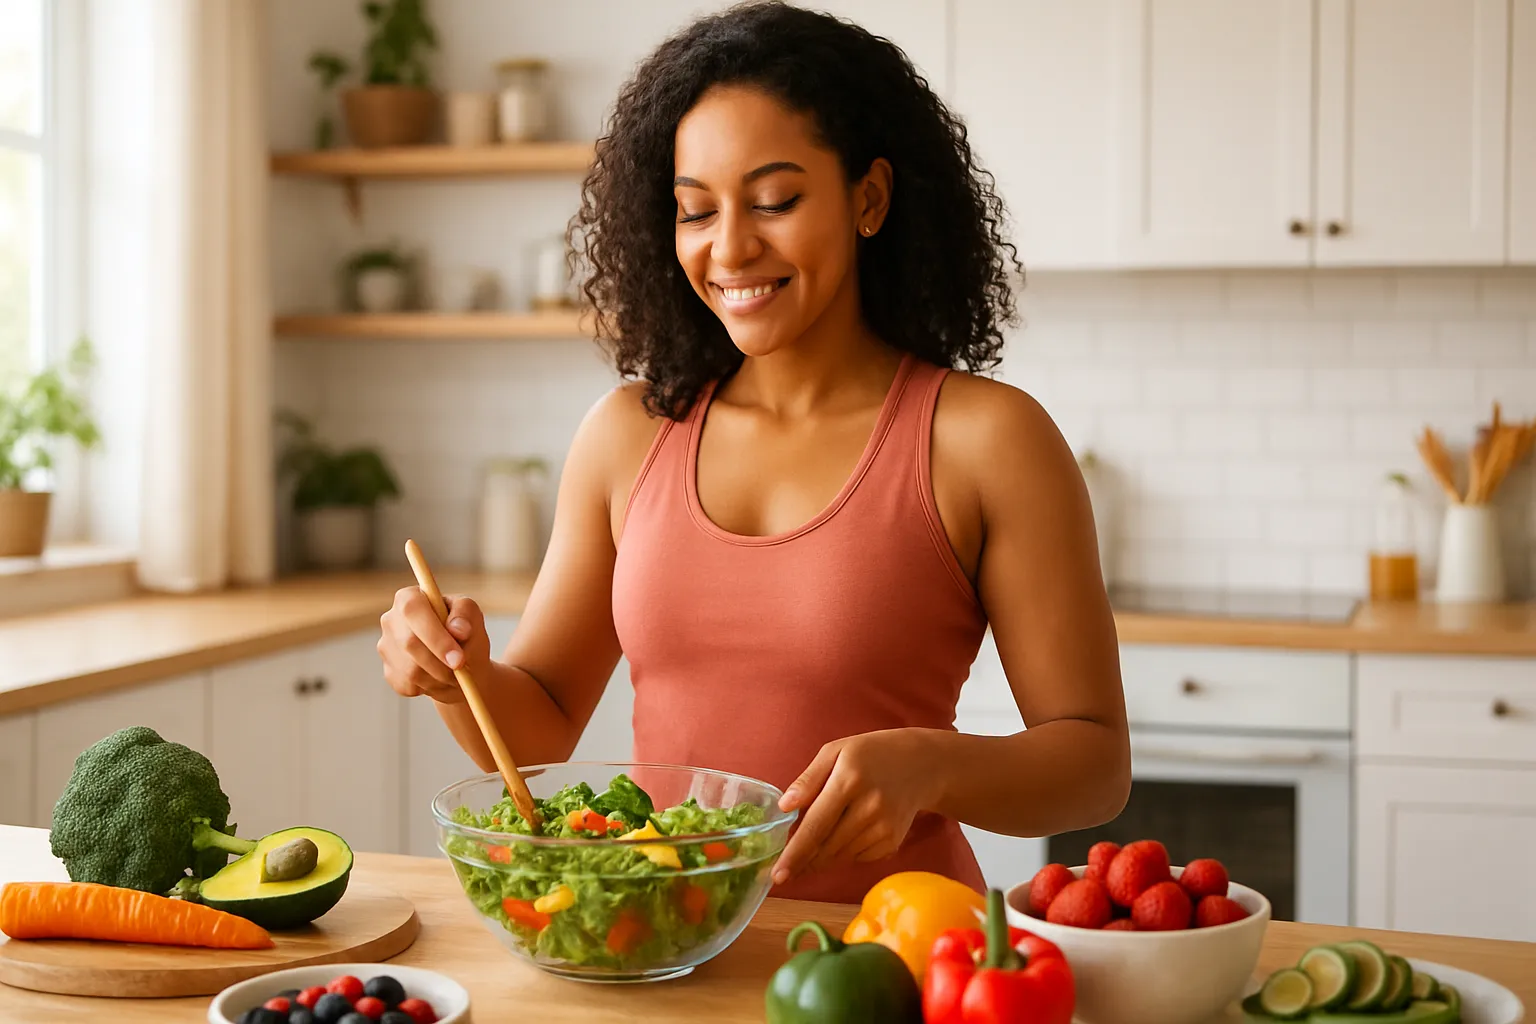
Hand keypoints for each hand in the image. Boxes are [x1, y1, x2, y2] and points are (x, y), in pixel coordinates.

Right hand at [377, 588, 492, 703]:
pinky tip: (440, 677)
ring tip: (455, 672)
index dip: (434, 635)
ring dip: (439, 675)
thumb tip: (458, 629)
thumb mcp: (472, 615)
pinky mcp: (389, 672)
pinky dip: (431, 686)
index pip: (412, 609)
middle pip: (409, 642)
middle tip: (462, 668)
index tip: (457, 657)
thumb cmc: (466, 633)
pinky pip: (408, 684)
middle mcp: (391, 620)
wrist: (461, 664)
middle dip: (440, 660)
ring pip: (410, 669)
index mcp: (409, 597)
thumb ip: (466, 614)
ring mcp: (386, 647)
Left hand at [773, 729, 941, 885]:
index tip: (778, 875)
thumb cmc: (871, 754)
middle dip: (802, 863)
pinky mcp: (893, 842)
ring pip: (840, 857)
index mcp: (849, 780)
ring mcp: (884, 828)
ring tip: (813, 847)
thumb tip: (784, 807)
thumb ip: (808, 779)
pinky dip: (844, 853)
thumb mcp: (836, 751)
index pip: (816, 825)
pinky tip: (847, 833)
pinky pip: (857, 858)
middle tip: (782, 871)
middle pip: (826, 847)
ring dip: (821, 858)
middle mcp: (869, 807)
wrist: (922, 765)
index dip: (795, 853)